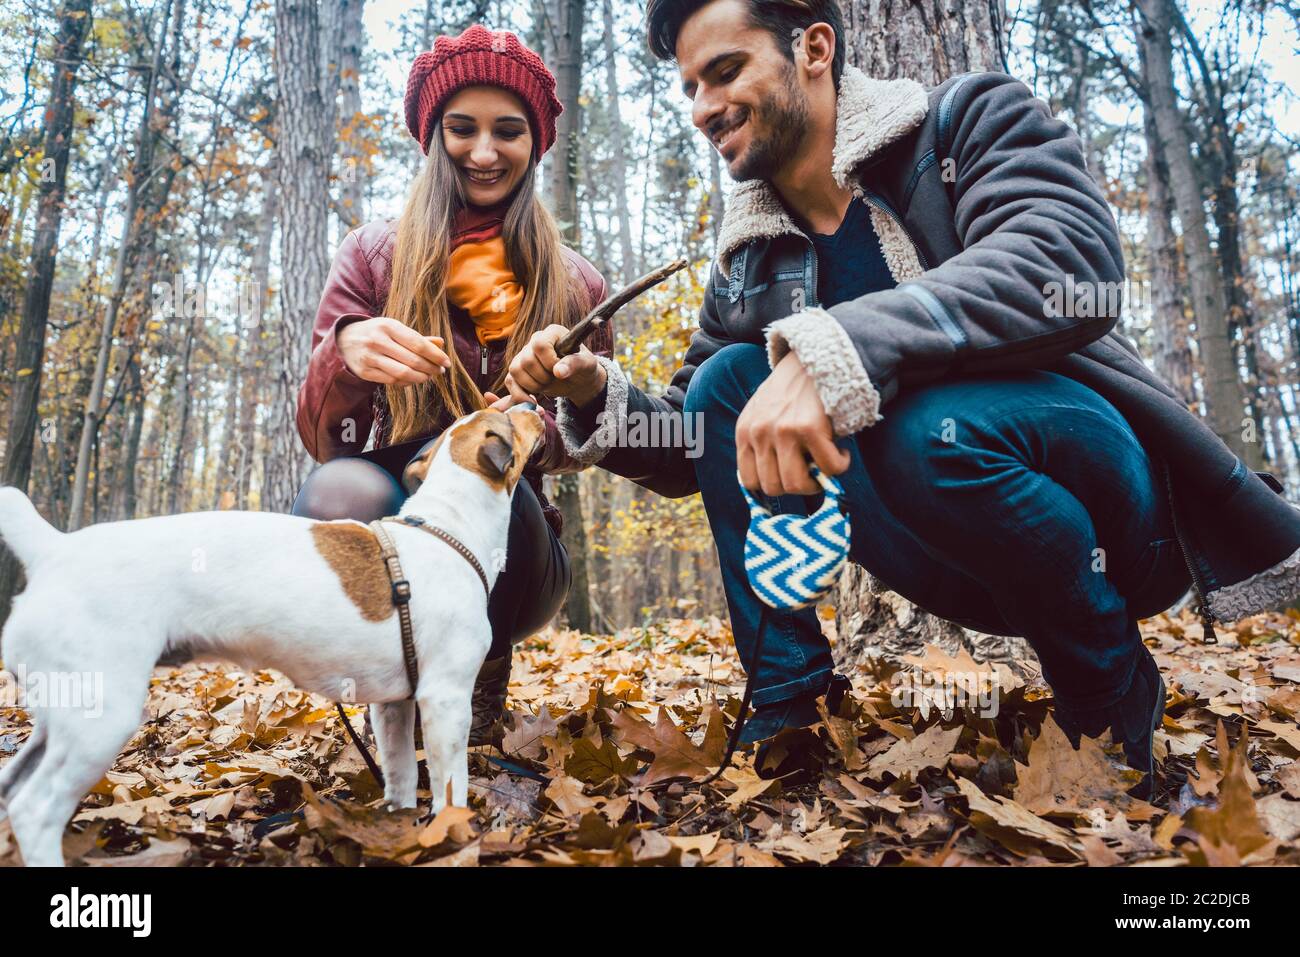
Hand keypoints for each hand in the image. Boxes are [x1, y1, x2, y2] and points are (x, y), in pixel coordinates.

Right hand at [336, 316, 451, 384]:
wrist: (343, 340)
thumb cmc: (376, 333)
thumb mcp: (394, 328)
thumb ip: (417, 337)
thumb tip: (441, 343)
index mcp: (388, 326)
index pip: (418, 343)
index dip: (435, 355)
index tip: (446, 362)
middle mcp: (377, 340)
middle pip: (412, 360)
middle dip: (430, 368)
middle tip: (439, 371)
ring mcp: (370, 357)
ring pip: (403, 373)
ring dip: (420, 378)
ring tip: (428, 376)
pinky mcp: (365, 372)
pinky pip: (392, 381)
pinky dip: (406, 382)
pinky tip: (412, 380)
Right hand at [503, 324, 606, 407]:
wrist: (577, 380)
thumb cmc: (583, 367)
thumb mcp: (586, 364)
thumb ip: (575, 364)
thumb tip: (558, 371)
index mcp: (552, 333)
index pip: (539, 344)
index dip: (548, 361)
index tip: (559, 370)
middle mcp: (534, 341)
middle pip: (526, 360)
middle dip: (542, 376)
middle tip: (555, 379)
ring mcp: (524, 355)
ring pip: (515, 370)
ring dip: (532, 385)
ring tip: (546, 386)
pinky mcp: (518, 371)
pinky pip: (509, 381)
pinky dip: (520, 395)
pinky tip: (534, 401)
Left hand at [736, 352, 850, 495]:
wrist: (814, 357)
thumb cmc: (792, 393)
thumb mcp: (762, 415)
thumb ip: (761, 445)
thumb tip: (775, 486)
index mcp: (744, 432)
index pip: (750, 482)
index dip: (774, 485)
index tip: (791, 477)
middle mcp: (759, 433)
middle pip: (774, 487)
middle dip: (797, 485)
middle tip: (813, 472)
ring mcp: (783, 431)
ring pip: (797, 485)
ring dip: (817, 482)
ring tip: (826, 465)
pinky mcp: (809, 428)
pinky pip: (829, 468)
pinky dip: (840, 465)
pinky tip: (842, 451)